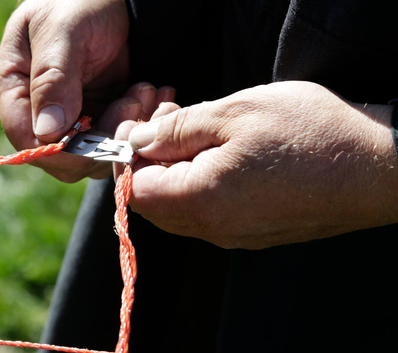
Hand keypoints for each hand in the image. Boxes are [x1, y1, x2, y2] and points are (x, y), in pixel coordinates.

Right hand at [0, 0, 129, 180]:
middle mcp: (37, 109)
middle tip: (133, 100)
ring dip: (126, 127)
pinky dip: (138, 120)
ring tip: (145, 90)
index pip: (27, 142)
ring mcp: (69, 115)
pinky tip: (149, 92)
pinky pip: (116, 137)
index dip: (63, 152)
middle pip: (64, 156)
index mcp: (13, 87)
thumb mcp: (63, 30)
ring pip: (96, 152)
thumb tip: (46, 131)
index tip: (100, 140)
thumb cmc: (80, 0)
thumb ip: (52, 78)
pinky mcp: (97, 115)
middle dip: (103, 138)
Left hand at [119, 81, 397, 248]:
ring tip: (198, 129)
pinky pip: (207, 212)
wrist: (378, 166)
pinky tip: (219, 152)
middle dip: (151, 158)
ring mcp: (233, 236)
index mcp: (200, 200)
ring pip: (179, 206)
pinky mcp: (252, 232)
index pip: (134, 189)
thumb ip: (175, 131)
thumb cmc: (310, 133)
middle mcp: (212, 228)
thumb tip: (138, 141)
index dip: (130, 155)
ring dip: (175, 168)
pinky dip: (199, 182)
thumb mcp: (233, 114)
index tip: (145, 125)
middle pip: (153, 201)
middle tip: (170, 119)